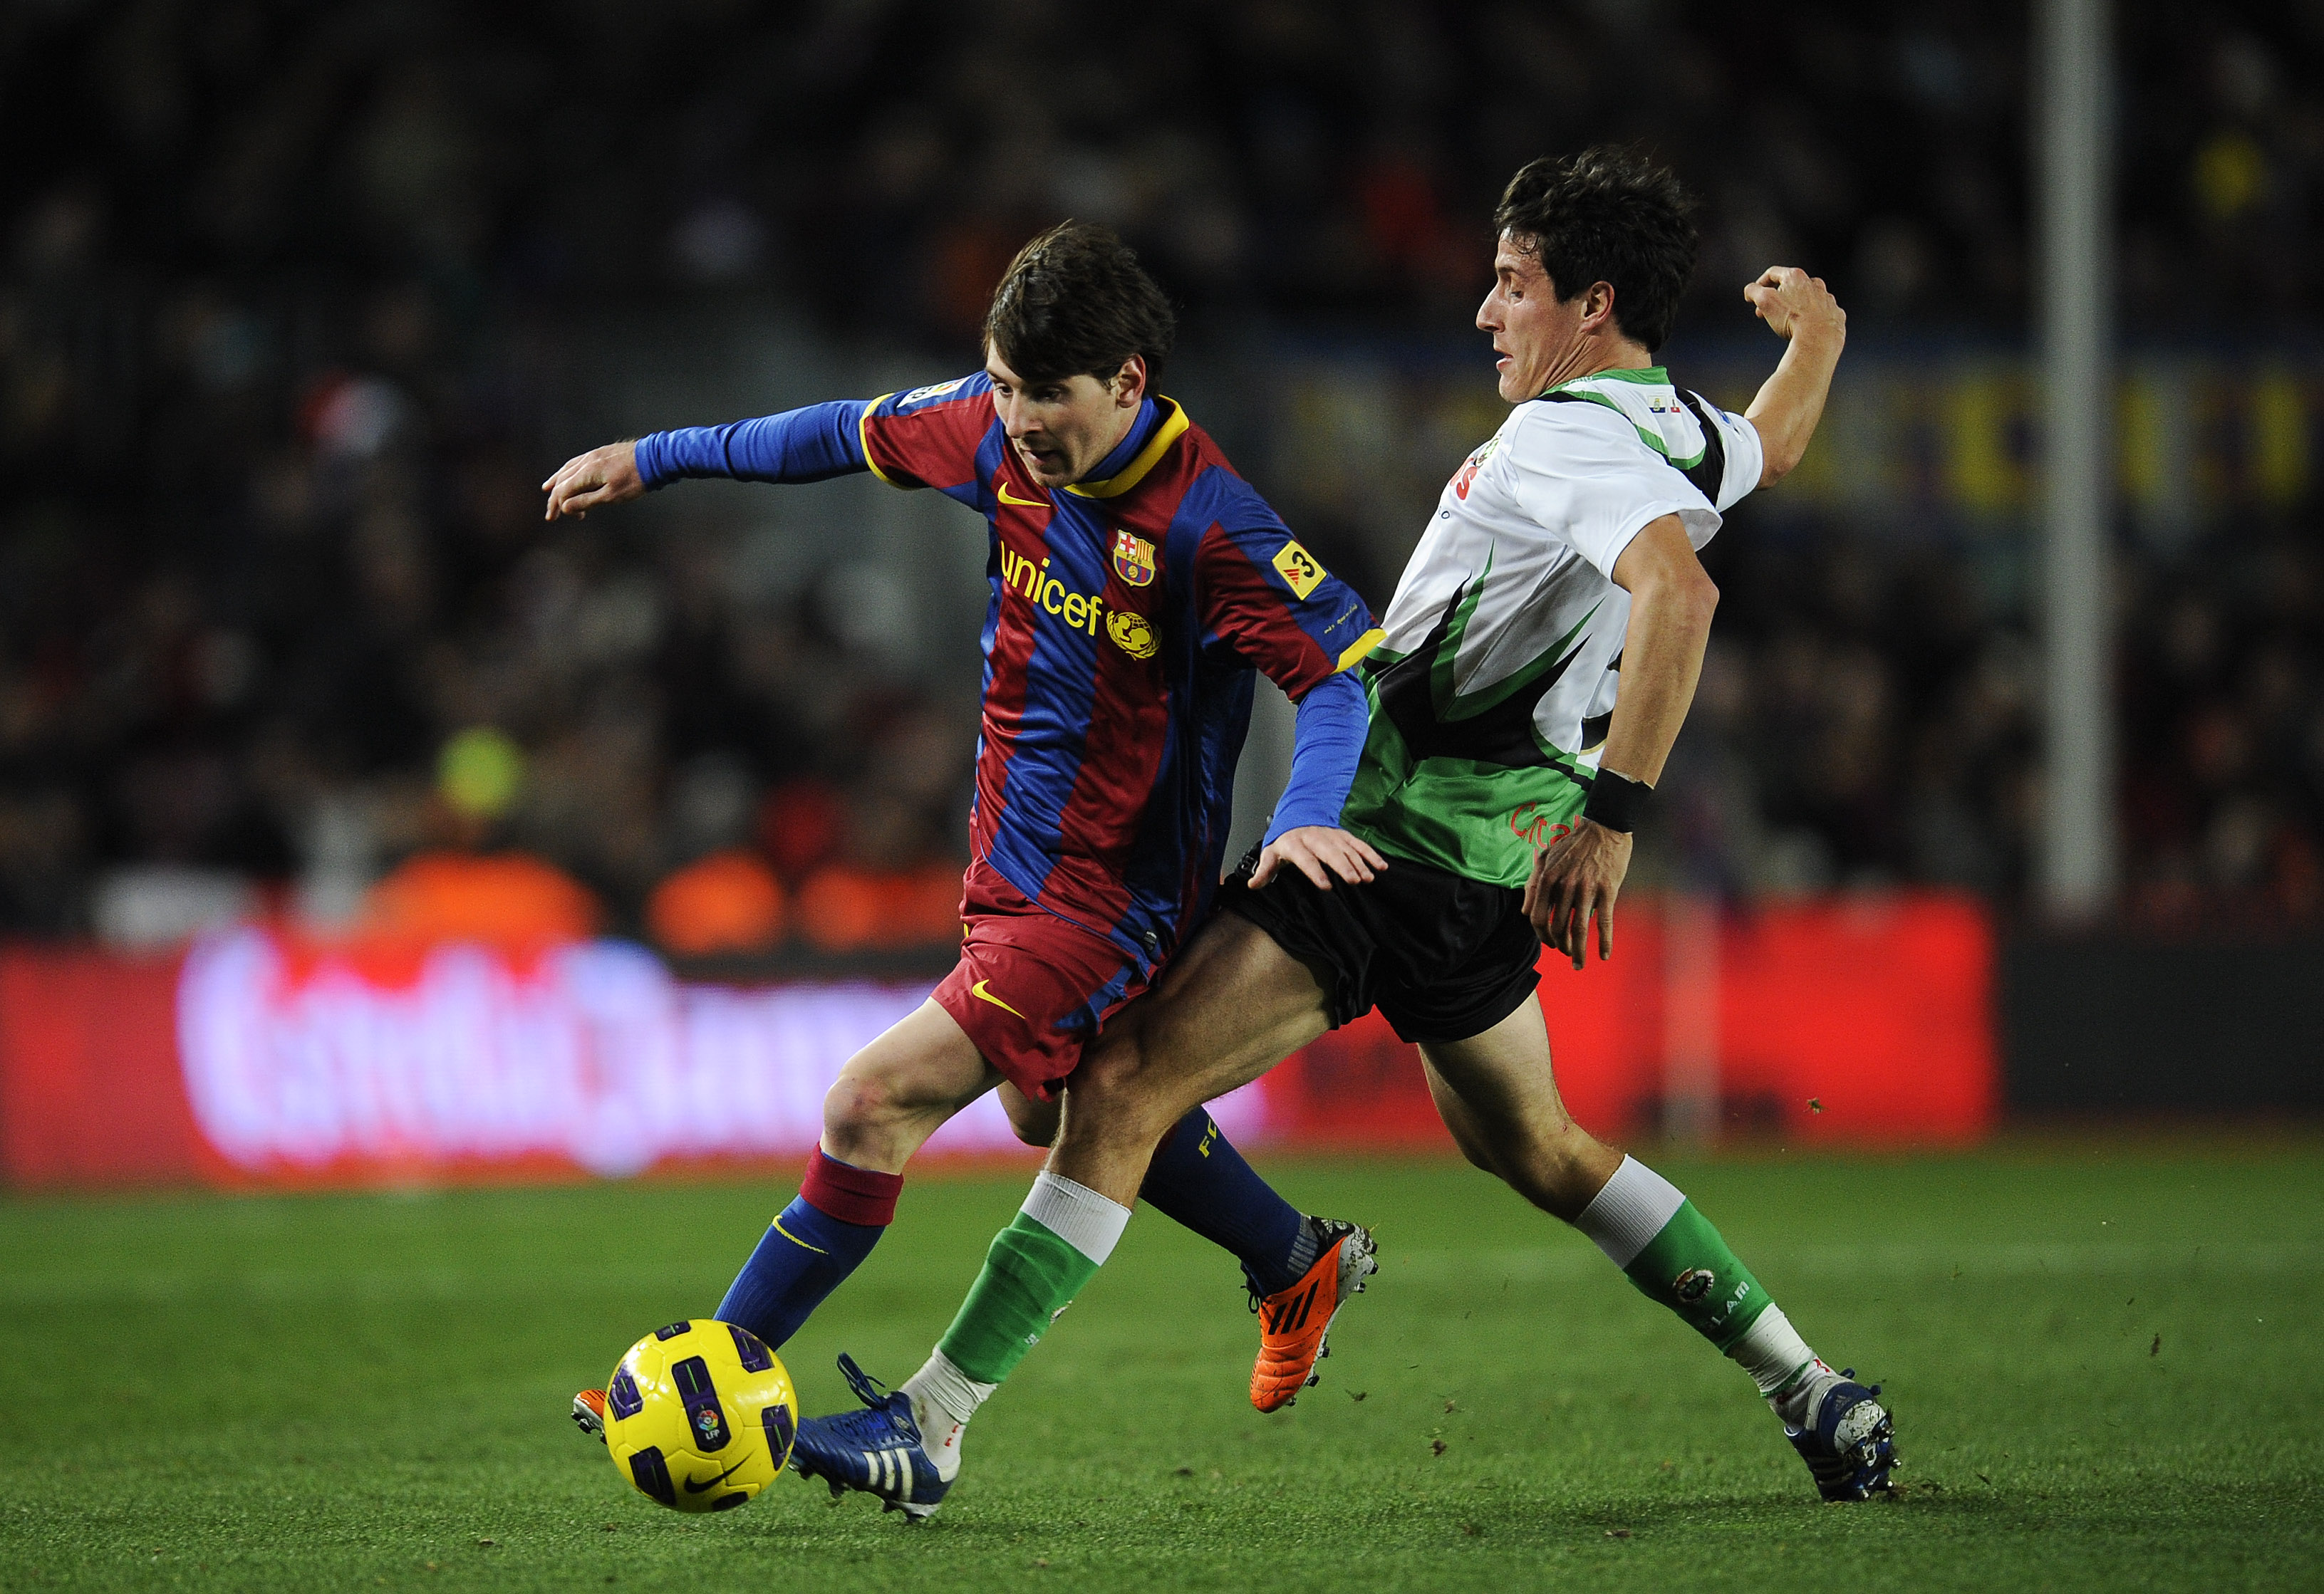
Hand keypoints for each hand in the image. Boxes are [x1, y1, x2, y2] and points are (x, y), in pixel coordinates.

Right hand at [542, 441, 644, 520]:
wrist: (655, 458)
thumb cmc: (635, 480)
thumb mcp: (612, 496)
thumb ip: (587, 501)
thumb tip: (566, 507)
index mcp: (587, 472)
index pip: (563, 490)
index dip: (558, 505)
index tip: (558, 518)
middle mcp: (586, 461)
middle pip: (562, 480)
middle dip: (554, 498)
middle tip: (551, 514)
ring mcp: (593, 455)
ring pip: (568, 469)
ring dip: (557, 482)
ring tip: (547, 489)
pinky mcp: (600, 453)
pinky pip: (577, 463)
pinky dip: (568, 472)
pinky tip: (569, 475)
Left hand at [1250, 826, 1388, 890]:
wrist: (1297, 813)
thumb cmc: (1284, 838)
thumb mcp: (1270, 852)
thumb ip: (1264, 870)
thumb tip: (1253, 884)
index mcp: (1295, 843)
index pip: (1305, 858)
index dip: (1315, 871)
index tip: (1326, 885)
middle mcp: (1314, 837)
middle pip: (1330, 852)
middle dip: (1343, 866)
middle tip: (1353, 880)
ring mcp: (1331, 835)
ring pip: (1347, 849)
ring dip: (1359, 863)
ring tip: (1367, 878)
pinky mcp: (1343, 835)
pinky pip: (1358, 844)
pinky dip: (1371, 855)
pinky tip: (1380, 867)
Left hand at [1522, 818, 1631, 969]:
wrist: (1604, 827)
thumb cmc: (1574, 844)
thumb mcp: (1546, 858)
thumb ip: (1533, 884)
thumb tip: (1524, 912)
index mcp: (1547, 879)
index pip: (1536, 917)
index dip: (1541, 935)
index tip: (1548, 943)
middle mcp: (1564, 886)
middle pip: (1557, 927)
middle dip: (1560, 946)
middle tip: (1566, 954)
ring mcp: (1586, 889)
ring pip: (1578, 930)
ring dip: (1578, 952)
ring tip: (1579, 964)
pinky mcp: (1607, 891)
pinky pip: (1604, 922)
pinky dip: (1604, 942)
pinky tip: (1603, 955)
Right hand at [1744, 267, 1844, 346]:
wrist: (1819, 339)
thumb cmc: (1791, 319)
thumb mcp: (1764, 302)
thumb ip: (1754, 291)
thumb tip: (1750, 290)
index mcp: (1795, 277)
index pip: (1773, 273)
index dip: (1760, 283)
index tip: (1754, 295)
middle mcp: (1814, 283)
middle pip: (1791, 286)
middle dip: (1776, 298)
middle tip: (1765, 312)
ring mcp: (1827, 298)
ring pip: (1808, 298)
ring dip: (1796, 306)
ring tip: (1787, 320)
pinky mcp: (1835, 313)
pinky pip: (1822, 312)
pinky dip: (1813, 317)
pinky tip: (1806, 326)